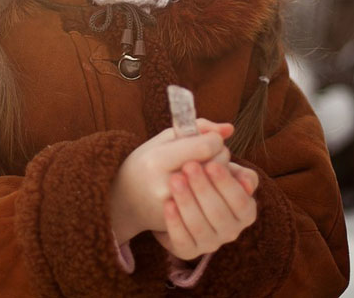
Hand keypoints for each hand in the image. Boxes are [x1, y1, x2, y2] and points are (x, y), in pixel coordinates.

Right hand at [110, 119, 233, 243]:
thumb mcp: (164, 140)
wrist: (124, 201)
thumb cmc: (146, 163)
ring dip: (220, 176)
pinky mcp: (183, 226)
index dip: (214, 139)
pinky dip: (215, 195)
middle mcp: (165, 187)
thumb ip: (197, 128)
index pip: (205, 147)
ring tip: (207, 170)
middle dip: (220, 155)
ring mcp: (175, 210)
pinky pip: (214, 208)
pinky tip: (204, 189)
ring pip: (219, 188)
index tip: (210, 138)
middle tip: (209, 154)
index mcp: (157, 161)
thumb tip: (229, 129)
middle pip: (216, 166)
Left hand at [152, 159, 258, 259]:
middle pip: (219, 213)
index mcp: (245, 211)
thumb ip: (228, 159)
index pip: (240, 200)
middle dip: (203, 188)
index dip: (226, 183)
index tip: (211, 164)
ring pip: (200, 226)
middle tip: (188, 166)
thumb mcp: (214, 163)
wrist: (167, 193)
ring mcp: (211, 243)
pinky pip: (183, 240)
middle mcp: (232, 230)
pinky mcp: (189, 251)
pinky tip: (167, 203)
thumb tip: (240, 167)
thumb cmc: (200, 174)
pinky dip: (175, 222)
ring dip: (187, 202)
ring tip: (175, 179)